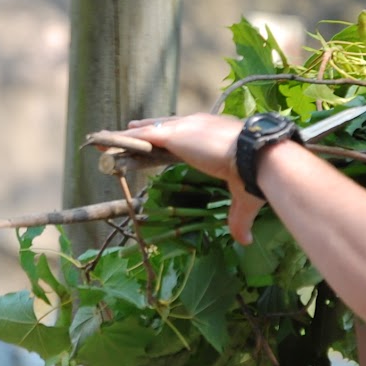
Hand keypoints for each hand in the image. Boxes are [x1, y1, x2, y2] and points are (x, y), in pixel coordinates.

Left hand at [119, 113, 265, 243]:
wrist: (258, 156)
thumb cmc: (257, 175)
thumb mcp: (244, 197)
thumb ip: (238, 219)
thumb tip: (245, 241)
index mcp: (216, 134)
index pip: (187, 132)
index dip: (172, 134)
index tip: (162, 136)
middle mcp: (199, 124)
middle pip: (165, 126)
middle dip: (147, 128)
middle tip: (130, 127)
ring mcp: (186, 128)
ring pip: (149, 130)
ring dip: (128, 134)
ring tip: (108, 136)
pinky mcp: (175, 135)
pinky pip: (141, 136)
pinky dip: (124, 138)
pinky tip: (107, 141)